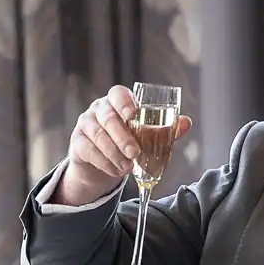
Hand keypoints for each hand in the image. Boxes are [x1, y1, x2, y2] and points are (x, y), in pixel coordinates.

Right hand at [51, 84, 191, 205]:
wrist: (103, 165)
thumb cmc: (127, 143)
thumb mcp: (146, 137)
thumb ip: (164, 129)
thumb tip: (186, 122)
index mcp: (117, 102)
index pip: (118, 93)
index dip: (125, 102)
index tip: (133, 114)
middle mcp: (99, 109)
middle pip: (108, 117)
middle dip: (122, 136)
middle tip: (135, 153)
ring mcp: (85, 124)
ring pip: (97, 135)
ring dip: (114, 153)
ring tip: (127, 167)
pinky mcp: (77, 142)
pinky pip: (88, 150)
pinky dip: (104, 162)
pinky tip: (115, 170)